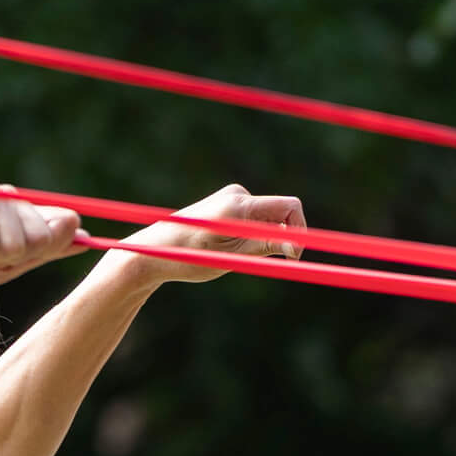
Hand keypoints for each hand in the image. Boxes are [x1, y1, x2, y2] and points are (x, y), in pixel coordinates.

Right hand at [0, 190, 84, 297]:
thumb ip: (44, 252)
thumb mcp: (6, 266)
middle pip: (45, 238)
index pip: (63, 223)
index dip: (51, 246)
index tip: (17, 258)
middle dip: (15, 260)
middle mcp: (10, 198)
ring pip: (19, 245)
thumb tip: (85, 238)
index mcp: (21, 212)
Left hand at [119, 184, 307, 287]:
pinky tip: (224, 247)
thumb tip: (297, 244)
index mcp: (239, 205)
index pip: (289, 206)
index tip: (294, 255)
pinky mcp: (226, 203)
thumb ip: (267, 246)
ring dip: (262, 238)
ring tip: (230, 254)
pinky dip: (251, 235)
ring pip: (266, 218)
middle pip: (280, 212)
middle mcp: (237, 194)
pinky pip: (254, 218)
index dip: (300, 230)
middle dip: (279, 237)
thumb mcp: (233, 257)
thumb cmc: (190, 257)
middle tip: (256, 261)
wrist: (155, 250)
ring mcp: (231, 196)